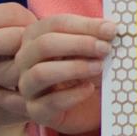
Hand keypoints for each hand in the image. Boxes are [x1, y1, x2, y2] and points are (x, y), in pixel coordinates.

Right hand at [13, 14, 116, 134]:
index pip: (55, 24)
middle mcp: (25, 60)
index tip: (111, 29)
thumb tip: (110, 28)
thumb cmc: (89, 71)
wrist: (90, 106)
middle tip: (106, 48)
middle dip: (78, 44)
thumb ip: (98, 37)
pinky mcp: (36, 111)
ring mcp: (27, 86)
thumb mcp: (93, 50)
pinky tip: (90, 89)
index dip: (84, 25)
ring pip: (41, 73)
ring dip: (74, 68)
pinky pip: (50, 102)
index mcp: (36, 37)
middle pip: (44, 45)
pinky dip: (73, 95)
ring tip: (99, 68)